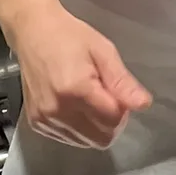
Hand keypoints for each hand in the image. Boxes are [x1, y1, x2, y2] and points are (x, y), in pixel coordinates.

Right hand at [6, 3, 151, 148]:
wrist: (32, 31)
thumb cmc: (68, 36)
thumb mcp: (103, 51)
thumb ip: (123, 82)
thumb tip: (143, 104)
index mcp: (76, 89)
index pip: (114, 120)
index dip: (123, 108)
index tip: (117, 91)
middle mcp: (57, 109)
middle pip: (101, 139)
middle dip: (111, 122)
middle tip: (106, 97)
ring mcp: (44, 119)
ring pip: (86, 143)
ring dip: (94, 127)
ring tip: (88, 99)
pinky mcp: (36, 123)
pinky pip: (68, 139)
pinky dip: (77, 128)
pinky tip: (73, 105)